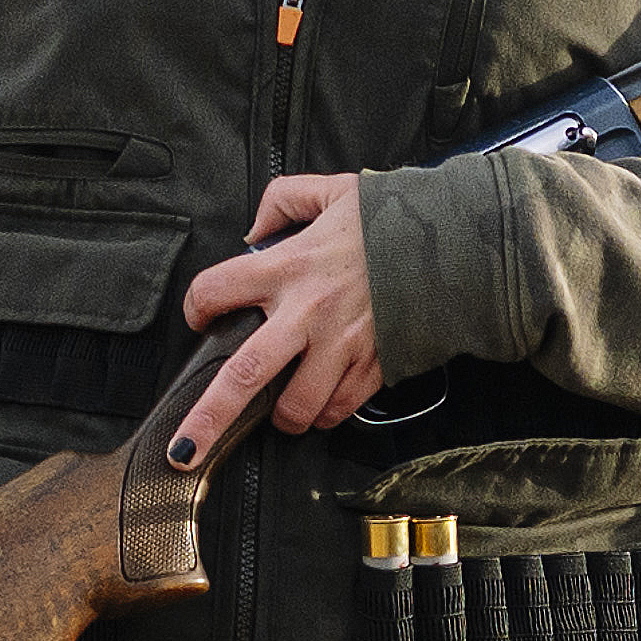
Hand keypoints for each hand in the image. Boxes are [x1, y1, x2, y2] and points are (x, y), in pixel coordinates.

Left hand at [172, 172, 385, 465]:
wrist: (457, 243)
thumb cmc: (392, 218)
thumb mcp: (332, 191)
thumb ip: (283, 200)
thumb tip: (253, 230)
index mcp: (289, 265)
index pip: (216, 290)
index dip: (198, 306)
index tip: (201, 316)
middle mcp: (307, 312)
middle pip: (244, 374)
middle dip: (208, 418)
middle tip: (183, 449)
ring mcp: (341, 346)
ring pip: (294, 407)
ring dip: (282, 418)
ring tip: (280, 413)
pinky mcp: (373, 367)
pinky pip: (338, 409)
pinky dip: (326, 413)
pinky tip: (323, 403)